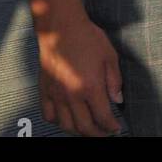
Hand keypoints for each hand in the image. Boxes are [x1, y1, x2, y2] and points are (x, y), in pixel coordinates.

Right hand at [36, 15, 123, 136]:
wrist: (60, 28)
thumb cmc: (87, 38)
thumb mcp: (110, 56)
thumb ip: (115, 81)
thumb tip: (117, 100)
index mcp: (90, 87)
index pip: (102, 117)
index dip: (111, 126)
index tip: (116, 128)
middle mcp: (71, 95)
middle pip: (84, 127)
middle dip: (97, 134)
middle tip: (104, 133)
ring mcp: (56, 94)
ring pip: (65, 125)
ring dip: (78, 131)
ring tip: (88, 129)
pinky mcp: (44, 90)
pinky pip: (48, 114)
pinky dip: (57, 121)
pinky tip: (66, 118)